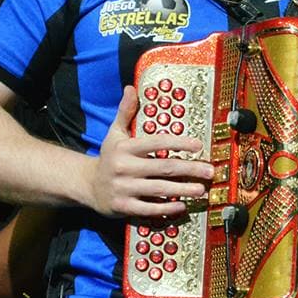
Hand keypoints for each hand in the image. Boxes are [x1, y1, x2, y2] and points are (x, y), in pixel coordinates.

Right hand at [88, 85, 213, 217]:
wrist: (87, 185)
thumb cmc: (109, 157)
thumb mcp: (114, 133)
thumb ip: (126, 112)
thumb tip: (131, 88)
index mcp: (125, 148)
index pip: (156, 142)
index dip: (179, 143)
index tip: (198, 145)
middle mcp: (124, 167)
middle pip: (164, 167)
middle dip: (190, 169)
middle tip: (209, 171)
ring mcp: (123, 188)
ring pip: (159, 189)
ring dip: (183, 190)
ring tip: (201, 189)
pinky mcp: (123, 206)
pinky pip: (148, 208)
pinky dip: (166, 208)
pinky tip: (182, 206)